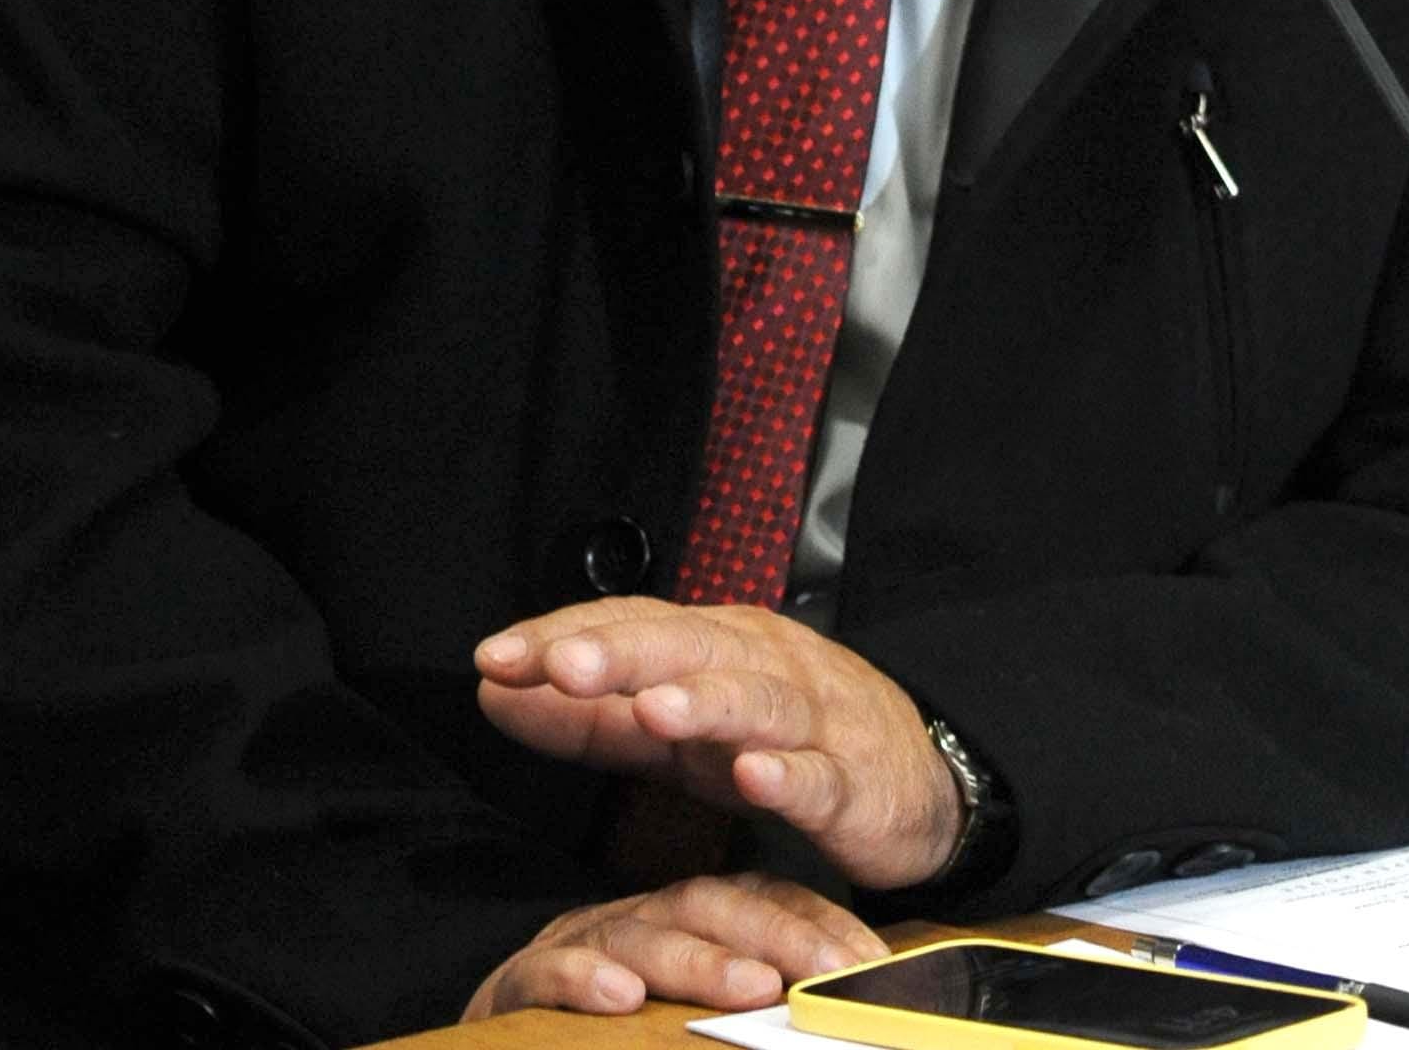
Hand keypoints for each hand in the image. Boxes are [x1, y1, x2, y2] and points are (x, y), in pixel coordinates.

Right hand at [462, 871, 883, 1018]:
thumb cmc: (607, 1040)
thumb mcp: (683, 1025)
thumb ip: (746, 1009)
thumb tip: (822, 1016)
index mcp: (680, 924)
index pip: (755, 899)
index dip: (814, 923)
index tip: (871, 961)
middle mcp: (634, 924)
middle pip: (706, 904)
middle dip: (773, 934)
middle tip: (828, 972)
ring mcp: (576, 948)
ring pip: (639, 934)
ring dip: (697, 959)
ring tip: (751, 987)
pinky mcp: (515, 988)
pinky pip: (548, 972)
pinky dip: (583, 977)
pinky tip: (619, 996)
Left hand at [474, 597, 962, 887]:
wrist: (915, 781)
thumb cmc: (779, 744)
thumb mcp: (676, 731)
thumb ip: (587, 717)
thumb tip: (493, 689)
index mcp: (713, 646)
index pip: (630, 625)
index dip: (563, 638)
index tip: (494, 657)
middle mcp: (761, 666)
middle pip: (686, 647)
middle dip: (621, 654)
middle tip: (559, 665)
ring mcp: (812, 722)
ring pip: (754, 701)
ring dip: (702, 702)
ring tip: (649, 708)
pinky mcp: (853, 783)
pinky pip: (820, 776)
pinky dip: (788, 773)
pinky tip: (754, 776)